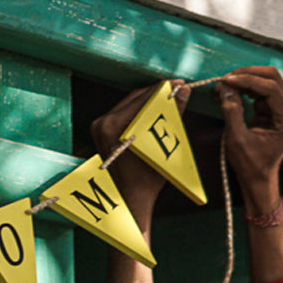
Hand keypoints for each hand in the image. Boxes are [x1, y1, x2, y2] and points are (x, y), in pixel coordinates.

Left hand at [91, 82, 189, 220]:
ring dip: (149, 100)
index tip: (180, 84)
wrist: (129, 198)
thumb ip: (173, 114)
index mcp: (114, 126)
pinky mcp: (100, 130)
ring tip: (170, 98)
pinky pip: (123, 112)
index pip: (143, 98)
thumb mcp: (164, 145)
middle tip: (178, 89)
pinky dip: (140, 110)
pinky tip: (155, 109)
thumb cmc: (148, 178)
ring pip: (129, 104)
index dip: (163, 89)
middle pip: (135, 98)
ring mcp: (99, 127)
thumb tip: (183, 91)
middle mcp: (102, 123)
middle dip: (157, 94)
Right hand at [216, 66, 282, 206]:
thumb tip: (225, 88)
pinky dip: (245, 87)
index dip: (246, 80)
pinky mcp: (277, 106)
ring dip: (244, 80)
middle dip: (246, 75)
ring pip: (267, 79)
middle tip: (223, 81)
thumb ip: (232, 112)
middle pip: (272, 77)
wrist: (258, 176)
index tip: (225, 81)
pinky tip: (230, 93)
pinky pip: (261, 88)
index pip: (271, 87)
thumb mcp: (237, 140)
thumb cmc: (250, 164)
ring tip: (223, 88)